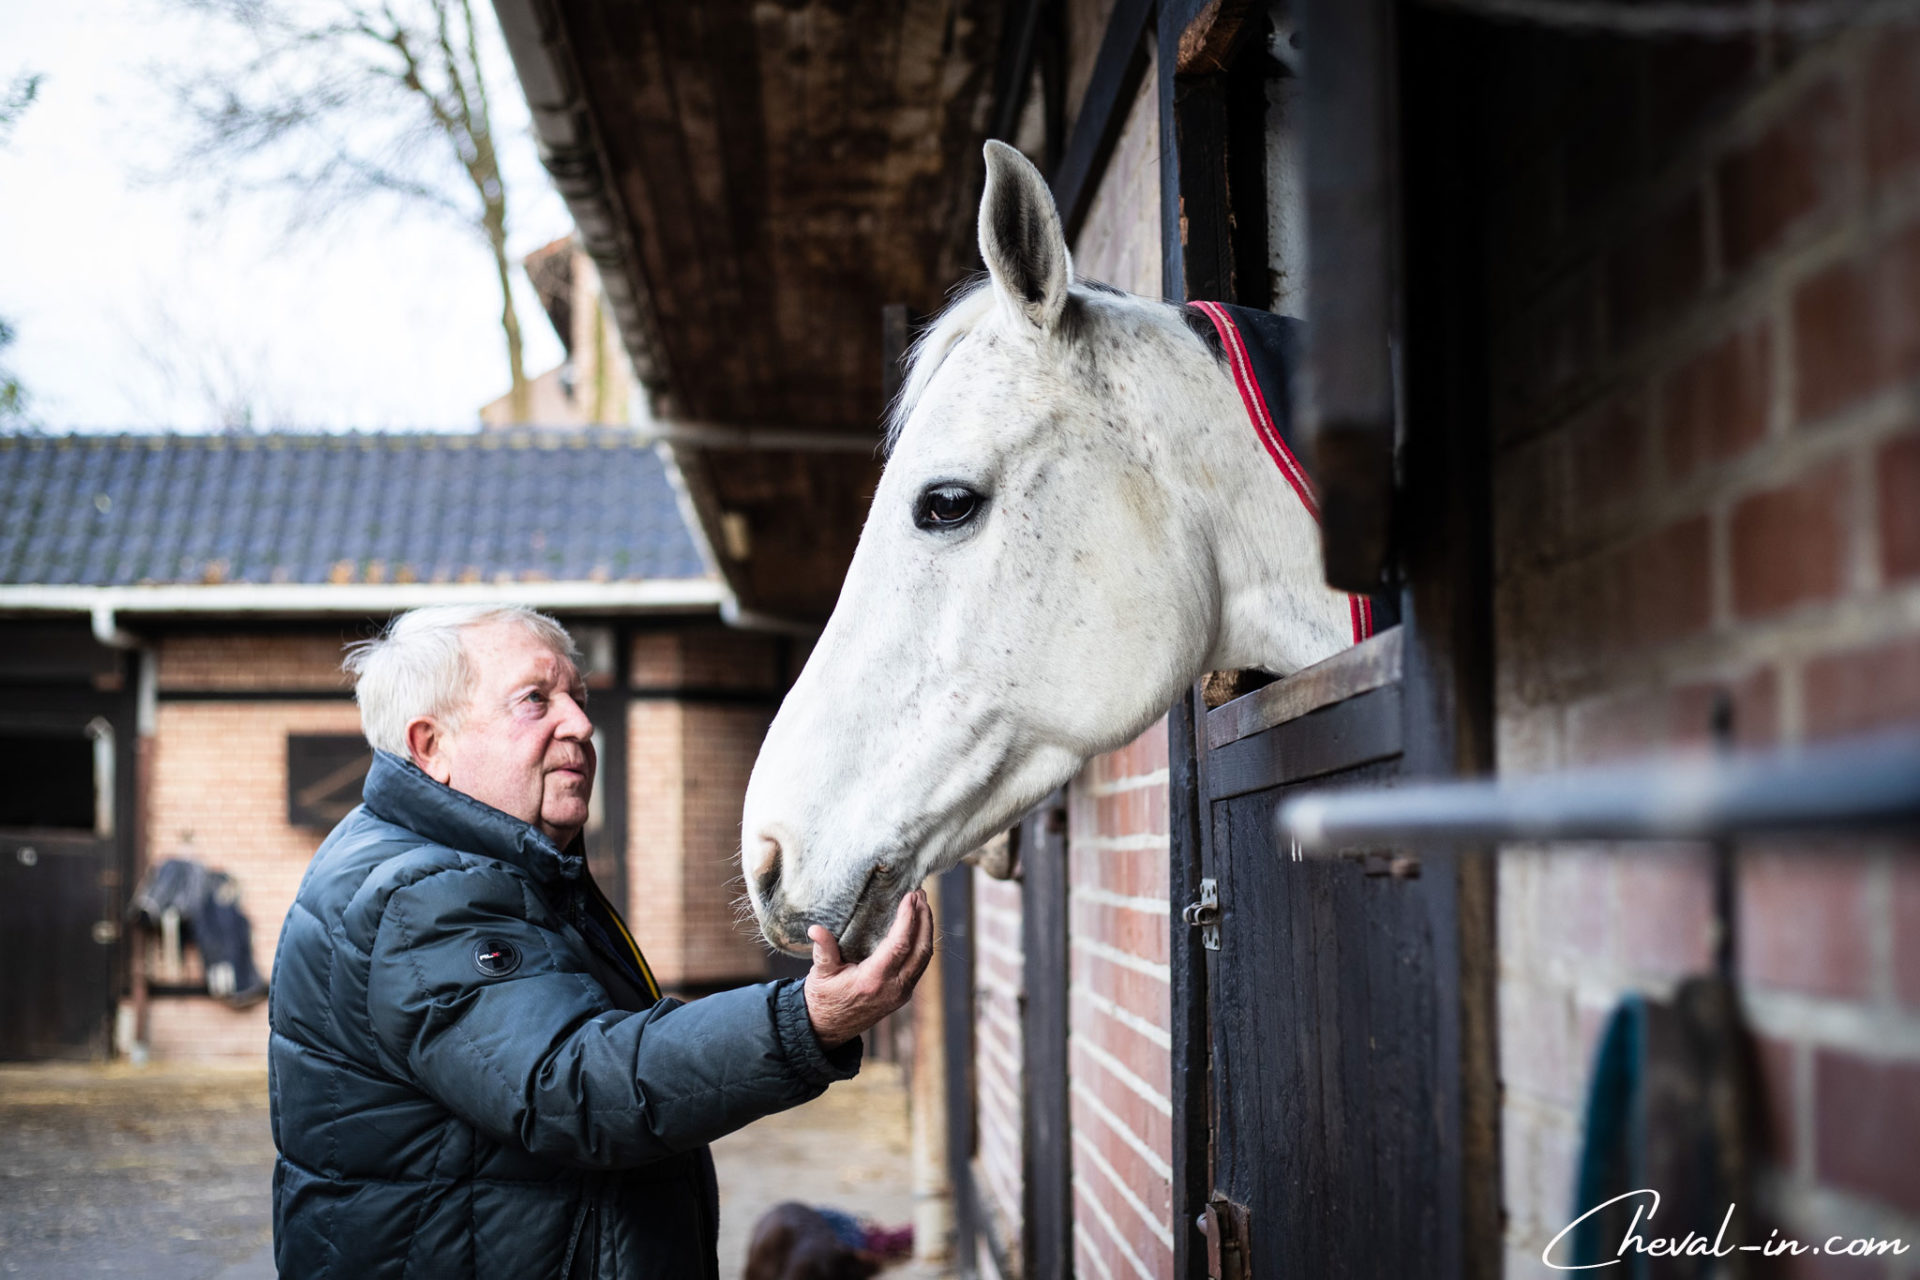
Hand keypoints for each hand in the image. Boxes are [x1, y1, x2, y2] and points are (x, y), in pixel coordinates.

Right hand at [802, 890, 935, 1048]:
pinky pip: (920, 966)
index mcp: (873, 981)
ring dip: (927, 930)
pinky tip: (919, 927)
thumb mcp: (820, 974)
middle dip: (924, 919)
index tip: (910, 897)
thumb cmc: (823, 998)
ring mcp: (901, 993)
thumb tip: (815, 929)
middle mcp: (893, 988)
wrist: (828, 1029)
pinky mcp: (903, 994)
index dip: (908, 919)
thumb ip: (823, 950)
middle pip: (920, 949)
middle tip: (920, 894)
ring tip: (922, 905)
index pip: (899, 945)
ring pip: (924, 958)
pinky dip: (922, 944)